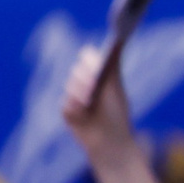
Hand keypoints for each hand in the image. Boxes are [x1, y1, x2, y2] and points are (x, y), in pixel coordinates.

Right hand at [60, 43, 136, 170]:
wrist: (112, 141)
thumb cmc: (117, 114)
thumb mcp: (115, 86)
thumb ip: (113, 64)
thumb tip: (117, 41)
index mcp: (97, 74)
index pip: (87, 57)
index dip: (90, 59)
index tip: (96, 63)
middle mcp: (84, 83)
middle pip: (77, 70)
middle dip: (85, 76)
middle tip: (94, 85)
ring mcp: (73, 97)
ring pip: (70, 86)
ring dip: (81, 92)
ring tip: (89, 102)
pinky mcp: (67, 111)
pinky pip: (66, 103)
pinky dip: (75, 107)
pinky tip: (84, 113)